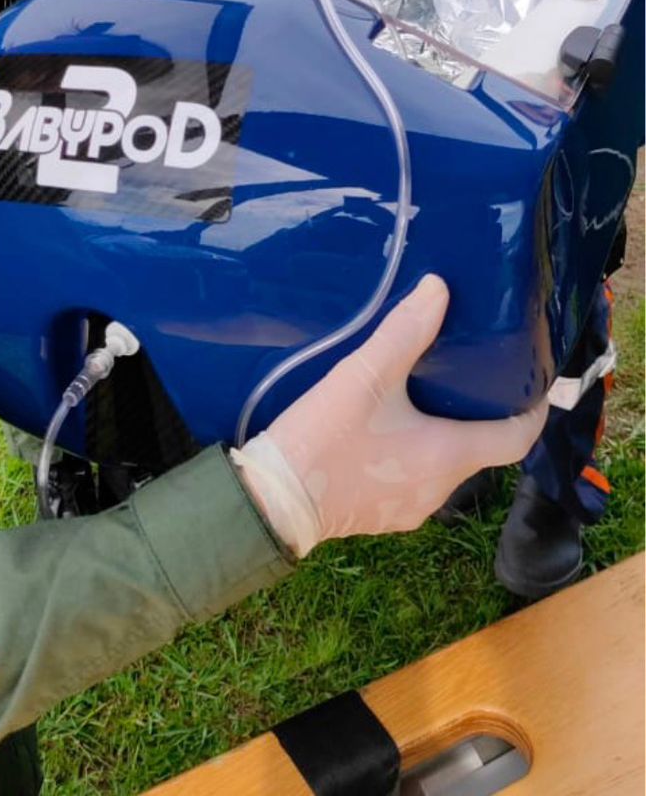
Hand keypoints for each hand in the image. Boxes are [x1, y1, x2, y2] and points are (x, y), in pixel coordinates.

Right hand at [233, 275, 547, 555]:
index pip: (515, 440)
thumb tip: (439, 288)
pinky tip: (386, 430)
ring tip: (423, 396)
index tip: (533, 386)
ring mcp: (410, 508)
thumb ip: (405, 330)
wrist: (271, 501)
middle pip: (478, 450)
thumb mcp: (365, 375)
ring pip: (444, 466)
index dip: (531, 413)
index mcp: (448, 455)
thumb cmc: (324, 438)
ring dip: (442, 436)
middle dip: (478, 416)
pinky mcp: (382, 516)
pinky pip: (414, 481)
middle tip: (466, 375)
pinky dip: (414, 455)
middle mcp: (439, 489)